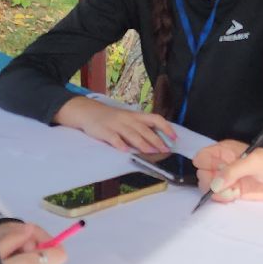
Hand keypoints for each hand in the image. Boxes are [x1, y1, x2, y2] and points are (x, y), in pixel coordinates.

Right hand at [59, 95, 176, 154]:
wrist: (88, 112)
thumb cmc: (112, 118)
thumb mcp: (128, 119)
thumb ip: (141, 128)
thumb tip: (158, 141)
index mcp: (136, 116)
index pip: (155, 119)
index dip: (166, 128)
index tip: (174, 138)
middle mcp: (128, 119)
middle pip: (145, 129)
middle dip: (156, 140)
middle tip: (165, 150)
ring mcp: (116, 125)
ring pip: (131, 134)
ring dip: (142, 143)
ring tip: (150, 151)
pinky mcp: (104, 131)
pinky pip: (113, 138)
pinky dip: (119, 144)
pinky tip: (125, 150)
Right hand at [203, 145, 262, 203]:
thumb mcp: (254, 162)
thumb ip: (233, 171)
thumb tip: (215, 185)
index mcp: (226, 151)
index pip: (202, 157)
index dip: (204, 166)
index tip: (213, 172)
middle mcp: (225, 164)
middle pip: (203, 174)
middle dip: (210, 182)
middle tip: (225, 185)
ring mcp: (230, 179)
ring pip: (210, 187)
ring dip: (217, 193)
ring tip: (233, 192)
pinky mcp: (236, 192)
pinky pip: (221, 197)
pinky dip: (223, 199)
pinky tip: (234, 197)